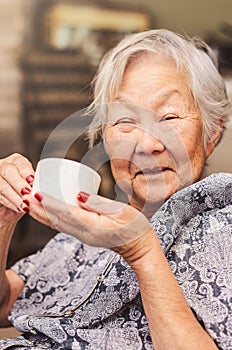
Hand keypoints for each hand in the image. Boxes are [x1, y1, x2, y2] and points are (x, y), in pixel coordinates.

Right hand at [0, 153, 34, 222]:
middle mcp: (4, 166)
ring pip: (2, 185)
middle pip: (8, 171)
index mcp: (17, 161)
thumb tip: (43, 188)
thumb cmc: (25, 194)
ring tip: (25, 205)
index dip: (26, 172)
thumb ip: (36, 184)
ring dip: (15, 196)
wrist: (12, 207)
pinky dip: (10, 203)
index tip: (33, 181)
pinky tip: (18, 207)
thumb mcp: (32, 186)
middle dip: (19, 184)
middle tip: (28, 193)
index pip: (20, 163)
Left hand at [22, 191, 151, 248]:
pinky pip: (62, 226)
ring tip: (28, 201)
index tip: (36, 194)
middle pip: (56, 220)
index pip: (66, 214)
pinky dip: (50, 218)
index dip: (49, 203)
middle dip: (38, 208)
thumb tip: (78, 195)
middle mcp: (84, 234)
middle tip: (25, 194)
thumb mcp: (122, 212)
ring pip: (56, 224)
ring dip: (40, 214)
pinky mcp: (84, 234)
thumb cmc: (135, 227)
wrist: (139, 247)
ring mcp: (83, 236)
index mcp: (93, 228)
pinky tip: (43, 210)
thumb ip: (100, 204)